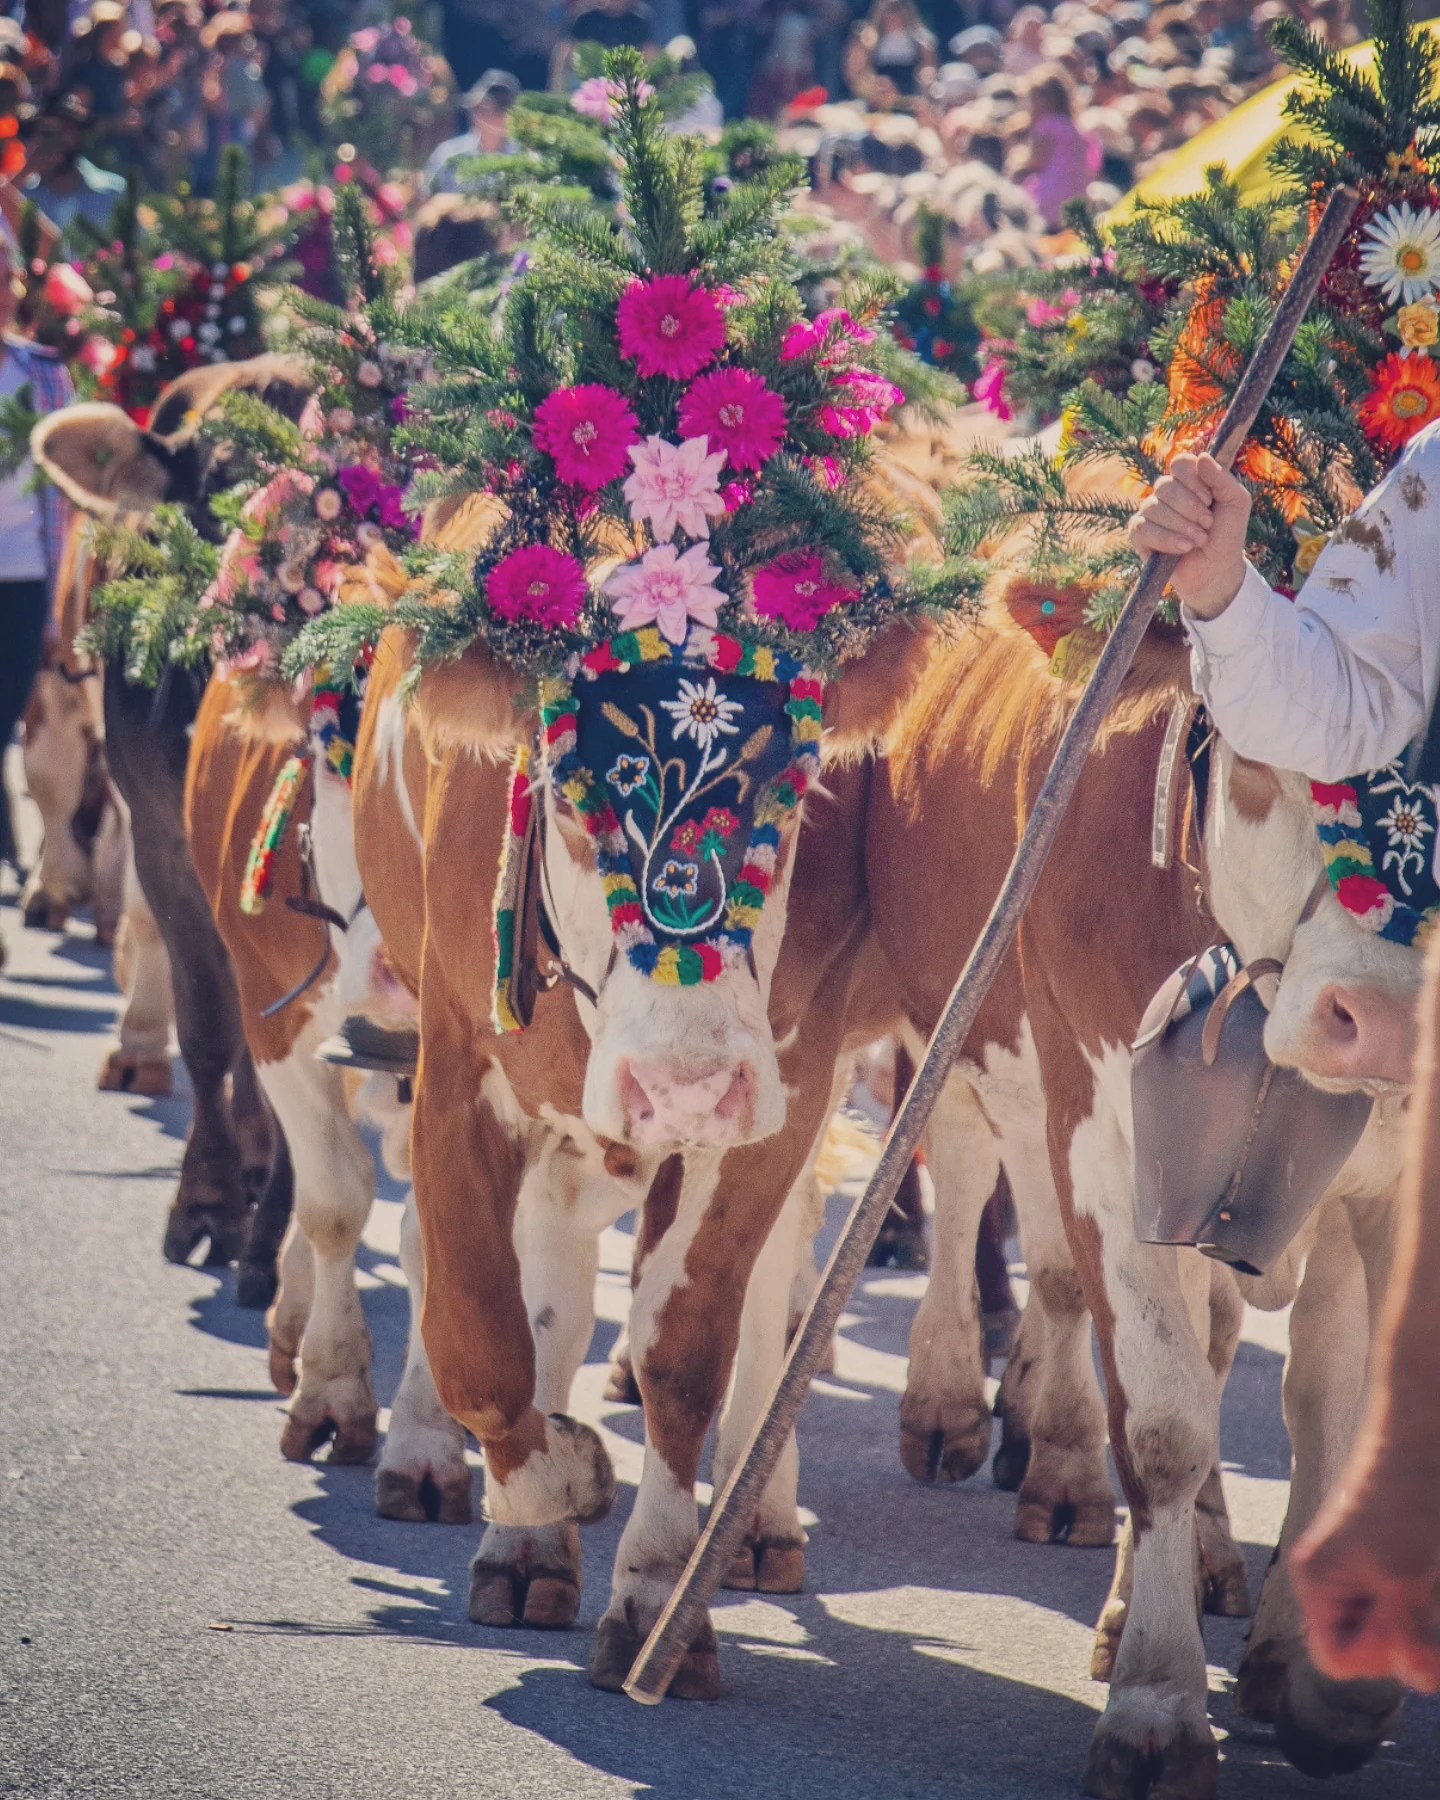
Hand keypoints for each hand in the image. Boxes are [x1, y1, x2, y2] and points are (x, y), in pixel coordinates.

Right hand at [1128, 451, 1250, 618]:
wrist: (1217, 569)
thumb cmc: (1226, 534)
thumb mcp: (1236, 502)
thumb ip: (1222, 478)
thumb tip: (1201, 457)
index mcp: (1188, 481)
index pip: (1180, 464)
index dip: (1194, 480)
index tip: (1209, 499)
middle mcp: (1166, 494)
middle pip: (1166, 486)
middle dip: (1191, 508)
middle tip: (1207, 524)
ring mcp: (1149, 513)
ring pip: (1154, 507)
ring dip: (1182, 526)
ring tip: (1199, 540)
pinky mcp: (1139, 535)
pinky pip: (1142, 528)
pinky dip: (1166, 539)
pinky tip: (1183, 548)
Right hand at [1292, 1491, 1439, 1692]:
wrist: (1421, 1436)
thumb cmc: (1405, 1499)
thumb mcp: (1403, 1580)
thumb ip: (1404, 1638)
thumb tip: (1415, 1677)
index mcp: (1317, 1585)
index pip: (1338, 1660)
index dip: (1377, 1655)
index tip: (1405, 1619)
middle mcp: (1333, 1581)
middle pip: (1370, 1646)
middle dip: (1408, 1634)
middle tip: (1425, 1589)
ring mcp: (1362, 1569)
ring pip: (1396, 1626)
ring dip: (1425, 1617)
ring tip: (1430, 1574)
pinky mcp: (1390, 1558)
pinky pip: (1408, 1604)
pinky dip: (1428, 1599)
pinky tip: (1433, 1571)